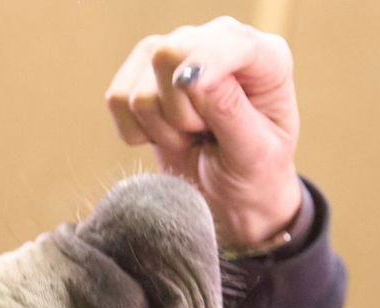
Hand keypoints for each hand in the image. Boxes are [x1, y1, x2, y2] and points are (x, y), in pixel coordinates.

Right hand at [106, 16, 302, 249]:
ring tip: (190, 137)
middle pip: (166, 55)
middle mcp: (216, 43)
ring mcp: (174, 55)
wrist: (229, 194)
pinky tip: (164, 135)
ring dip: (161, 129)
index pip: (222, 40)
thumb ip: (229, 110)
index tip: (193, 99)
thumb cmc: (252, 171)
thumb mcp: (254, 150)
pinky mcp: (139, 75)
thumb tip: (191, 76)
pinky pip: (116, 100)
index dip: (203, 65)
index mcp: (263, 56)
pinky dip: (135, 132)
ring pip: (139, 91)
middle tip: (203, 133)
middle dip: (178, 112)